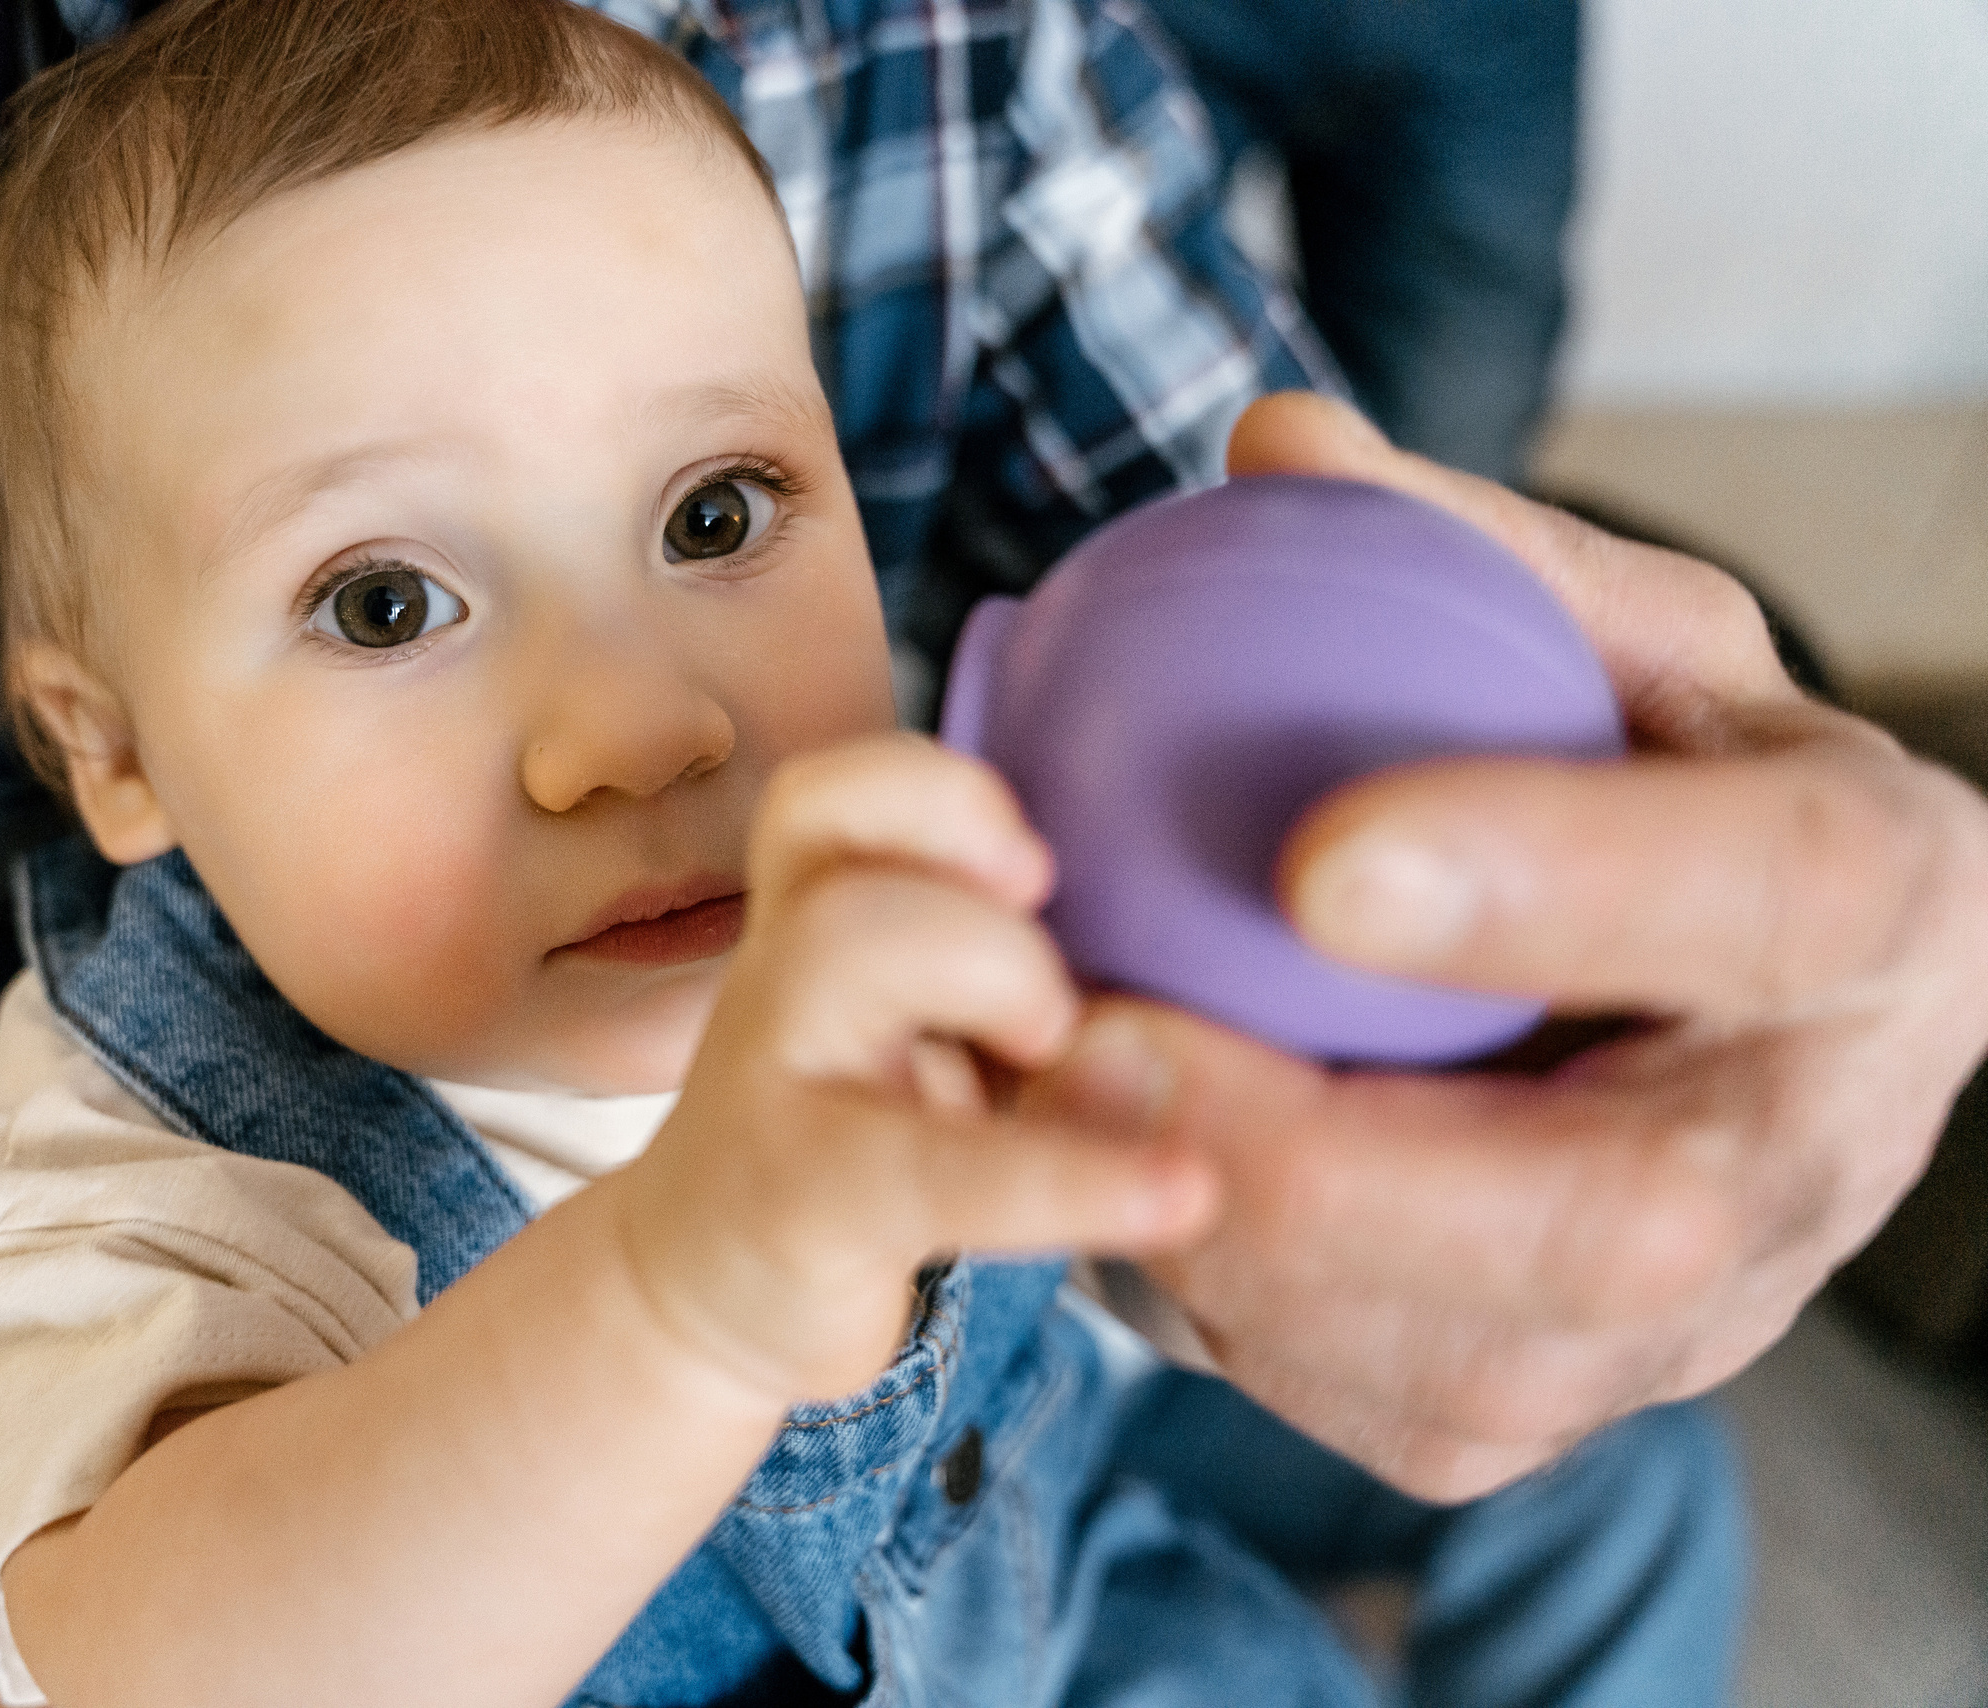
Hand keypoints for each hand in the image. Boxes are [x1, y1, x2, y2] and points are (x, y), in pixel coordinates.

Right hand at [614, 733, 1218, 1402]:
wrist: (692, 1304)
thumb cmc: (847, 1148)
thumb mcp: (924, 1043)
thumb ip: (1019, 994)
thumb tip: (1153, 1027)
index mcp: (814, 926)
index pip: (830, 798)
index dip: (935, 792)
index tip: (1036, 868)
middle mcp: (780, 980)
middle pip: (829, 835)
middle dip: (976, 876)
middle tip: (1049, 998)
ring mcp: (772, 1085)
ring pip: (842, 942)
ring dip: (998, 969)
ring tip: (1050, 1054)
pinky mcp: (802, 1206)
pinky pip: (931, 1166)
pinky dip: (1074, 1177)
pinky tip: (1179, 1191)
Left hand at [1033, 392, 1987, 1500]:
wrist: (1751, 1013)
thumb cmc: (1662, 785)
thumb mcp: (1618, 634)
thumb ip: (1469, 552)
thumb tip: (1275, 449)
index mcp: (1889, 902)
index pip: (1775, 902)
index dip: (1558, 886)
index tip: (1318, 856)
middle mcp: (1826, 1139)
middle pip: (1621, 1219)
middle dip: (1333, 1161)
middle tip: (1099, 1037)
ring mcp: (1712, 1311)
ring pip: (1488, 1368)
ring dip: (1235, 1251)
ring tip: (1055, 1105)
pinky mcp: (1581, 1399)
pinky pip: (1397, 1412)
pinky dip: (1224, 1314)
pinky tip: (1109, 1176)